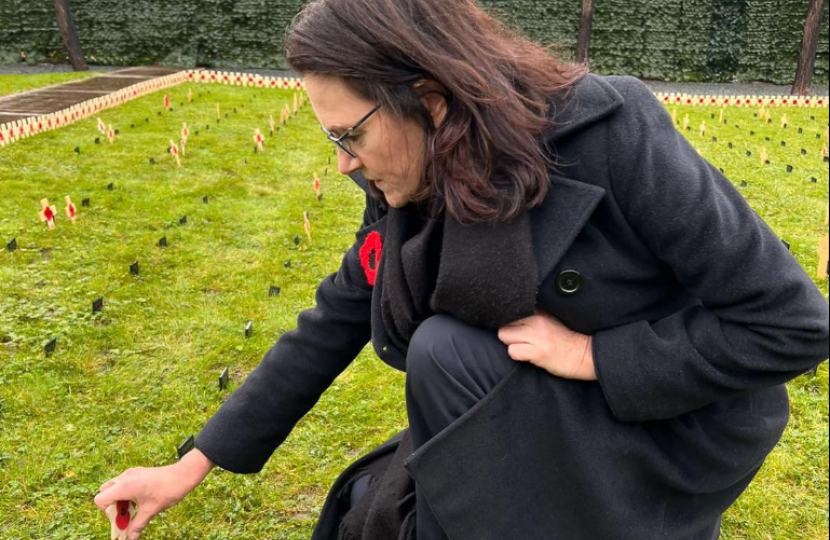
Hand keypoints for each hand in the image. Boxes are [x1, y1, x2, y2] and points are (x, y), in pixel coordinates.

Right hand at [94, 449, 214, 539]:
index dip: (106, 512)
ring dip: (119, 500)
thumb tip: (130, 537)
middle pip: (104, 492)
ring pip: (114, 487)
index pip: (100, 499)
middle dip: (111, 506)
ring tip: (134, 508)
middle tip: (125, 514)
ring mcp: (131, 473)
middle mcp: (125, 478)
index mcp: (125, 486)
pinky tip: (140, 500)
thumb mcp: (151, 511)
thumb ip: (137, 525)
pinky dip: (126, 493)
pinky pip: (124, 483)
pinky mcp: (137, 472)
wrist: (183, 475)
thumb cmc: (168, 490)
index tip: (120, 517)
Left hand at [497, 308, 596, 380]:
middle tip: (520, 340)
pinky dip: (517, 355)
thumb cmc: (565, 339)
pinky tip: (528, 355)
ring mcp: (537, 336)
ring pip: (504, 335)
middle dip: (508, 332)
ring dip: (511, 344)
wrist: (584, 354)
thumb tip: (511, 316)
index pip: (512, 310)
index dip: (509, 320)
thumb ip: (533, 315)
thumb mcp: (550, 320)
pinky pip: (513, 351)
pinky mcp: (538, 352)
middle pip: (504, 322)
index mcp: (539, 311)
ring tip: (524, 347)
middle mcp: (537, 320)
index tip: (515, 327)